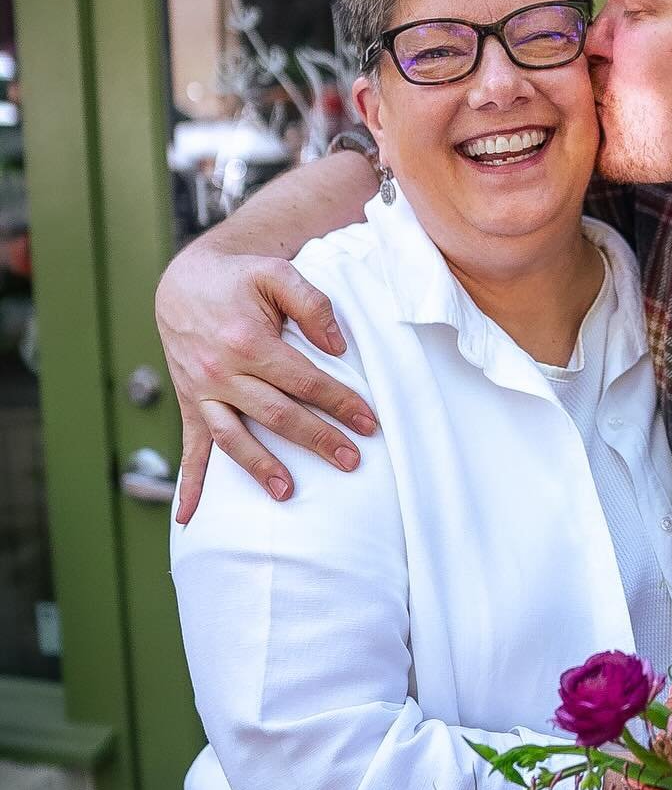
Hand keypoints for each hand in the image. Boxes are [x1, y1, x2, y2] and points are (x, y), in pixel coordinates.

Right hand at [157, 246, 376, 521]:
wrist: (183, 281)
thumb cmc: (240, 279)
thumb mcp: (276, 273)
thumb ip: (312, 303)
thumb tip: (338, 347)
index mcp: (247, 340)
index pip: (303, 381)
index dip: (339, 402)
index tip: (370, 422)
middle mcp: (220, 370)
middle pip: (276, 415)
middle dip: (317, 440)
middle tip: (351, 461)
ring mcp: (201, 391)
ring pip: (233, 437)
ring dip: (260, 467)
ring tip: (288, 492)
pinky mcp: (189, 403)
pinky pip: (190, 447)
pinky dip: (190, 484)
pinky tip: (189, 516)